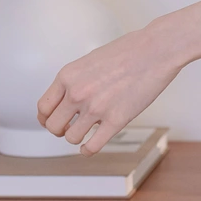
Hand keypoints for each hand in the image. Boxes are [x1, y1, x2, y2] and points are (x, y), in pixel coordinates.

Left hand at [37, 26, 181, 154]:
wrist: (157, 50)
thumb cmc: (130, 50)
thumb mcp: (91, 60)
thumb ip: (77, 79)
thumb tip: (70, 97)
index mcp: (68, 76)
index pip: (43, 107)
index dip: (46, 118)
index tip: (52, 120)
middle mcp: (77, 93)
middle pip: (53, 126)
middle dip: (60, 130)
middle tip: (69, 127)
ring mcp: (96, 108)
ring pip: (71, 138)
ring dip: (76, 138)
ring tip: (85, 133)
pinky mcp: (116, 120)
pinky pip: (93, 146)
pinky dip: (88, 150)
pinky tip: (90, 146)